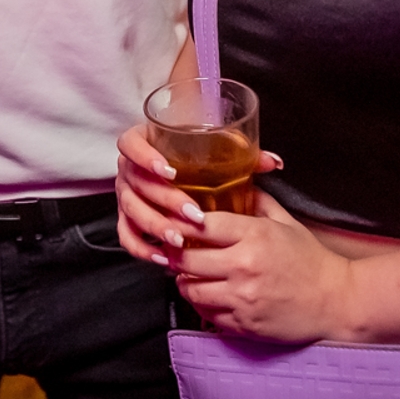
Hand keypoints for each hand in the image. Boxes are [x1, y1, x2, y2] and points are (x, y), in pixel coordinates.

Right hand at [114, 123, 282, 260]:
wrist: (176, 170)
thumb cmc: (195, 157)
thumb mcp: (216, 150)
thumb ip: (242, 154)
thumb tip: (273, 162)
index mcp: (144, 141)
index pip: (131, 144)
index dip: (145, 157)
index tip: (169, 170)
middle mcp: (130, 168)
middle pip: (136, 183)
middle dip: (164, 200)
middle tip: (192, 214)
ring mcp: (126, 194)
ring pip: (130, 211)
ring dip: (155, 226)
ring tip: (178, 240)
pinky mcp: (127, 219)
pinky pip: (126, 235)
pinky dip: (142, 247)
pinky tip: (162, 256)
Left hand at [169, 191, 350, 343]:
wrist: (337, 302)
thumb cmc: (312, 261)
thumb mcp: (286, 223)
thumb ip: (259, 201)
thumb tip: (237, 184)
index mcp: (255, 235)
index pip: (201, 224)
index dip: (182, 221)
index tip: (175, 221)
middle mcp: (244, 266)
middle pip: (186, 259)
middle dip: (174, 254)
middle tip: (173, 250)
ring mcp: (242, 298)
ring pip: (190, 290)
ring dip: (183, 281)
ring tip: (186, 274)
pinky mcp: (244, 325)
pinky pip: (207, 315)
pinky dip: (201, 304)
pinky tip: (206, 295)